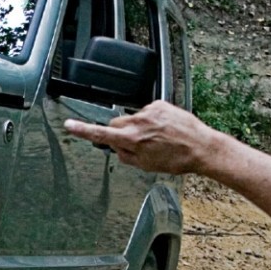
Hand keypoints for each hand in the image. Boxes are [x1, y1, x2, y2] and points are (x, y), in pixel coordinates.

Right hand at [62, 100, 224, 175]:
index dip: (82, 130)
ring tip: (160, 138)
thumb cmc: (177, 160)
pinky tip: (166, 129)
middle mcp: (138, 122)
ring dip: (141, 127)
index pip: (100, 134)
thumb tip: (117, 147)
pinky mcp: (160, 104)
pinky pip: (148, 111)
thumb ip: (126, 156)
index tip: (68, 125)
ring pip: (134, 118)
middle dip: (122, 133)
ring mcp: (149, 111)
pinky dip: (153, 120)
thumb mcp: (147, 165)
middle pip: (117, 124)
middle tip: (139, 145)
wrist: (201, 147)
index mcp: (132, 140)